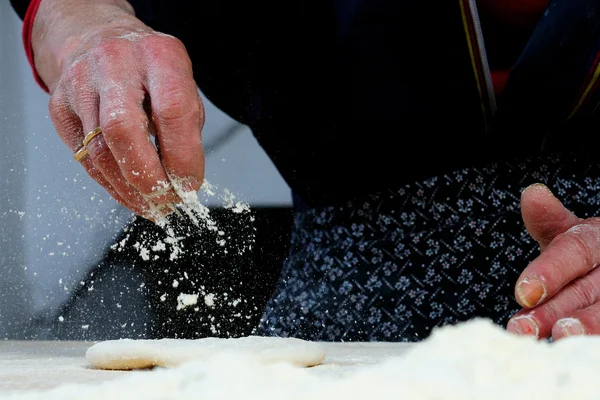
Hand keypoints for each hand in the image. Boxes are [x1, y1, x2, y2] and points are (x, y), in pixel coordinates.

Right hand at [32, 0, 203, 219]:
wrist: (99, 38)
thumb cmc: (151, 71)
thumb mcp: (181, 85)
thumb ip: (186, 128)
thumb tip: (183, 181)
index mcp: (158, 55)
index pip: (172, 111)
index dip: (183, 157)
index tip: (190, 185)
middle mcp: (115, 63)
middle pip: (123, 131)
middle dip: (148, 178)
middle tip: (167, 202)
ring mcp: (80, 83)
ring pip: (99, 152)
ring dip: (129, 190)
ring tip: (152, 206)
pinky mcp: (59, 106)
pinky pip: (84, 157)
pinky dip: (110, 184)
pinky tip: (129, 194)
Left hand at [506, 183, 599, 339]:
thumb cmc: (588, 255)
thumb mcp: (570, 233)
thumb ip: (549, 220)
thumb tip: (533, 194)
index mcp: (598, 240)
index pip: (574, 251)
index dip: (549, 271)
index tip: (522, 293)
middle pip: (585, 289)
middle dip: (552, 311)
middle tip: (523, 329)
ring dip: (584, 327)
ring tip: (558, 338)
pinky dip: (595, 341)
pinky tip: (577, 351)